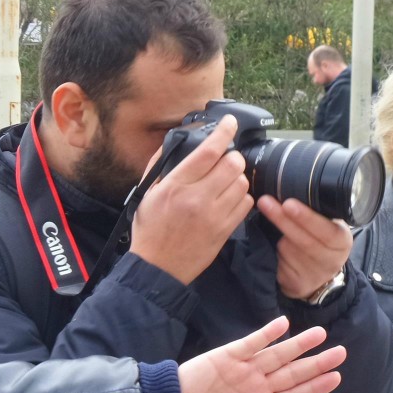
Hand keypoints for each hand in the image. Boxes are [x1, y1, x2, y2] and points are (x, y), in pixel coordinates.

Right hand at [129, 115, 252, 284]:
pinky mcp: (224, 230)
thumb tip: (174, 142)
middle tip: (224, 161)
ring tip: (225, 182)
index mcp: (175, 186)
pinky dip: (240, 197)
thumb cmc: (149, 231)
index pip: (208, 151)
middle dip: (231, 157)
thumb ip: (160, 166)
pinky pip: (245, 204)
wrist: (157, 268)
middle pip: (232, 164)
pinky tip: (228, 199)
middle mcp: (197, 198)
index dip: (224, 132)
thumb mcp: (146, 194)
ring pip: (242, 183)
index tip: (230, 123)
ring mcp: (214, 216)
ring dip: (236, 178)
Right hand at [177, 316, 344, 392]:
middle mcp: (255, 388)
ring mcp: (242, 371)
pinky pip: (251, 343)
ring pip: (277, 355)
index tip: (337, 377)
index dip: (316, 387)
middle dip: (317, 363)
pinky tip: (284, 325)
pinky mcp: (226, 357)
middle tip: (342, 352)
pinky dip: (267, 334)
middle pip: (293, 373)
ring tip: (321, 334)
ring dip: (299, 345)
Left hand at [255, 196, 352, 299]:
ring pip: (288, 251)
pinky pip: (279, 265)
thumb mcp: (328, 226)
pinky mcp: (297, 285)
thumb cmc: (321, 241)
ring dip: (277, 237)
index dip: (307, 218)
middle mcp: (331, 261)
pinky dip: (273, 253)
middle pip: (303, 241)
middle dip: (282, 220)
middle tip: (265, 201)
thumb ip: (319, 213)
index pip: (326, 231)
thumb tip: (293, 187)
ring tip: (274, 225)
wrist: (320, 274)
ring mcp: (314, 276)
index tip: (288, 203)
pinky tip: (273, 247)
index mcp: (342, 241)